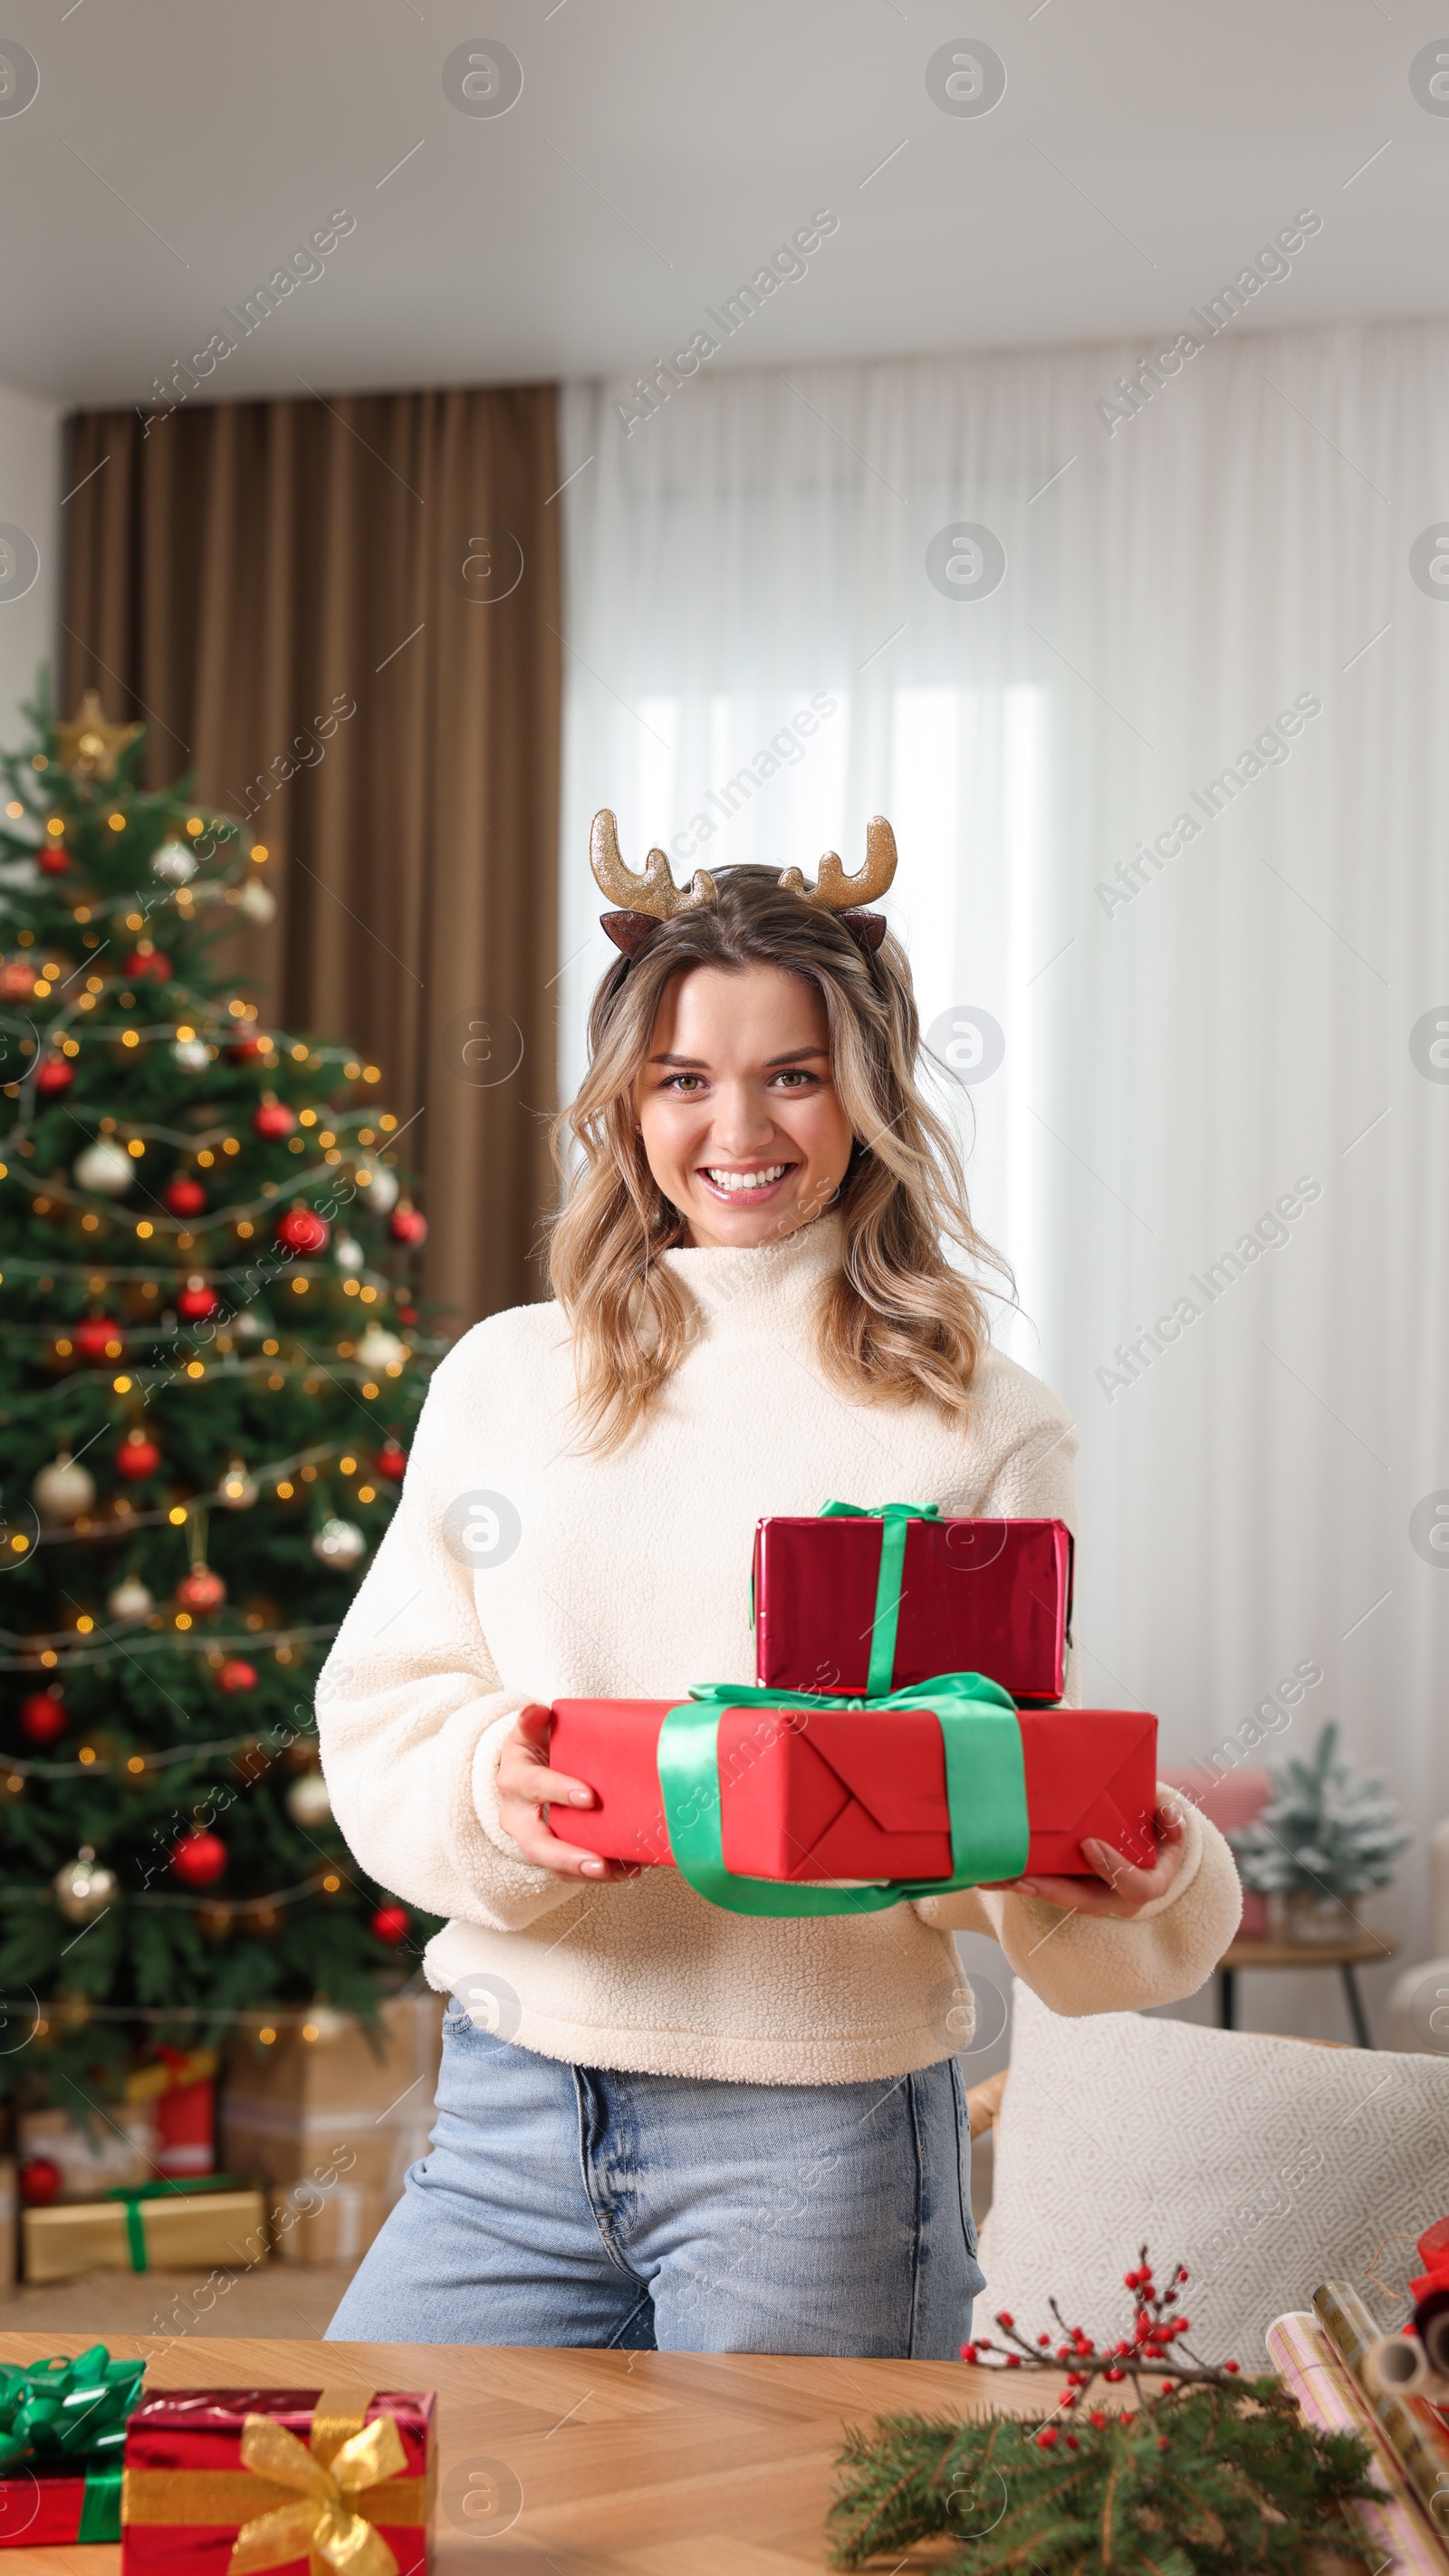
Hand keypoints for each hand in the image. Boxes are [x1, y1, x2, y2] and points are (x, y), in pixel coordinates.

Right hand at [495, 1704, 630, 1880]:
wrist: (525, 1774)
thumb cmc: (534, 1751)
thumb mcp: (529, 1732)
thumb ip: (533, 1722)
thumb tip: (535, 1711)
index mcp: (514, 1781)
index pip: (534, 1787)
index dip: (559, 1792)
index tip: (590, 1797)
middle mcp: (518, 1818)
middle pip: (538, 1845)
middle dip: (568, 1857)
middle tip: (599, 1863)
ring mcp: (534, 1841)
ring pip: (555, 1867)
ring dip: (588, 1873)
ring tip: (623, 1871)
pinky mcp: (552, 1856)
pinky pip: (573, 1872)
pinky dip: (602, 1874)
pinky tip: (631, 1868)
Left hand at [988, 1803, 1186, 1918]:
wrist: (1137, 1829)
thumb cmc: (1152, 1821)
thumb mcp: (1167, 1816)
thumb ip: (1169, 1817)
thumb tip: (1167, 1815)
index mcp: (1149, 1882)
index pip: (1136, 1887)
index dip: (1114, 1869)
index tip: (1089, 1844)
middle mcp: (1117, 1897)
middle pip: (1085, 1902)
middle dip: (1052, 1891)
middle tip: (1022, 1879)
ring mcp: (1091, 1895)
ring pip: (1058, 1898)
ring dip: (1026, 1888)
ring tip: (994, 1878)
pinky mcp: (1068, 1887)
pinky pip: (1043, 1887)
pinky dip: (1016, 1881)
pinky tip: (988, 1874)